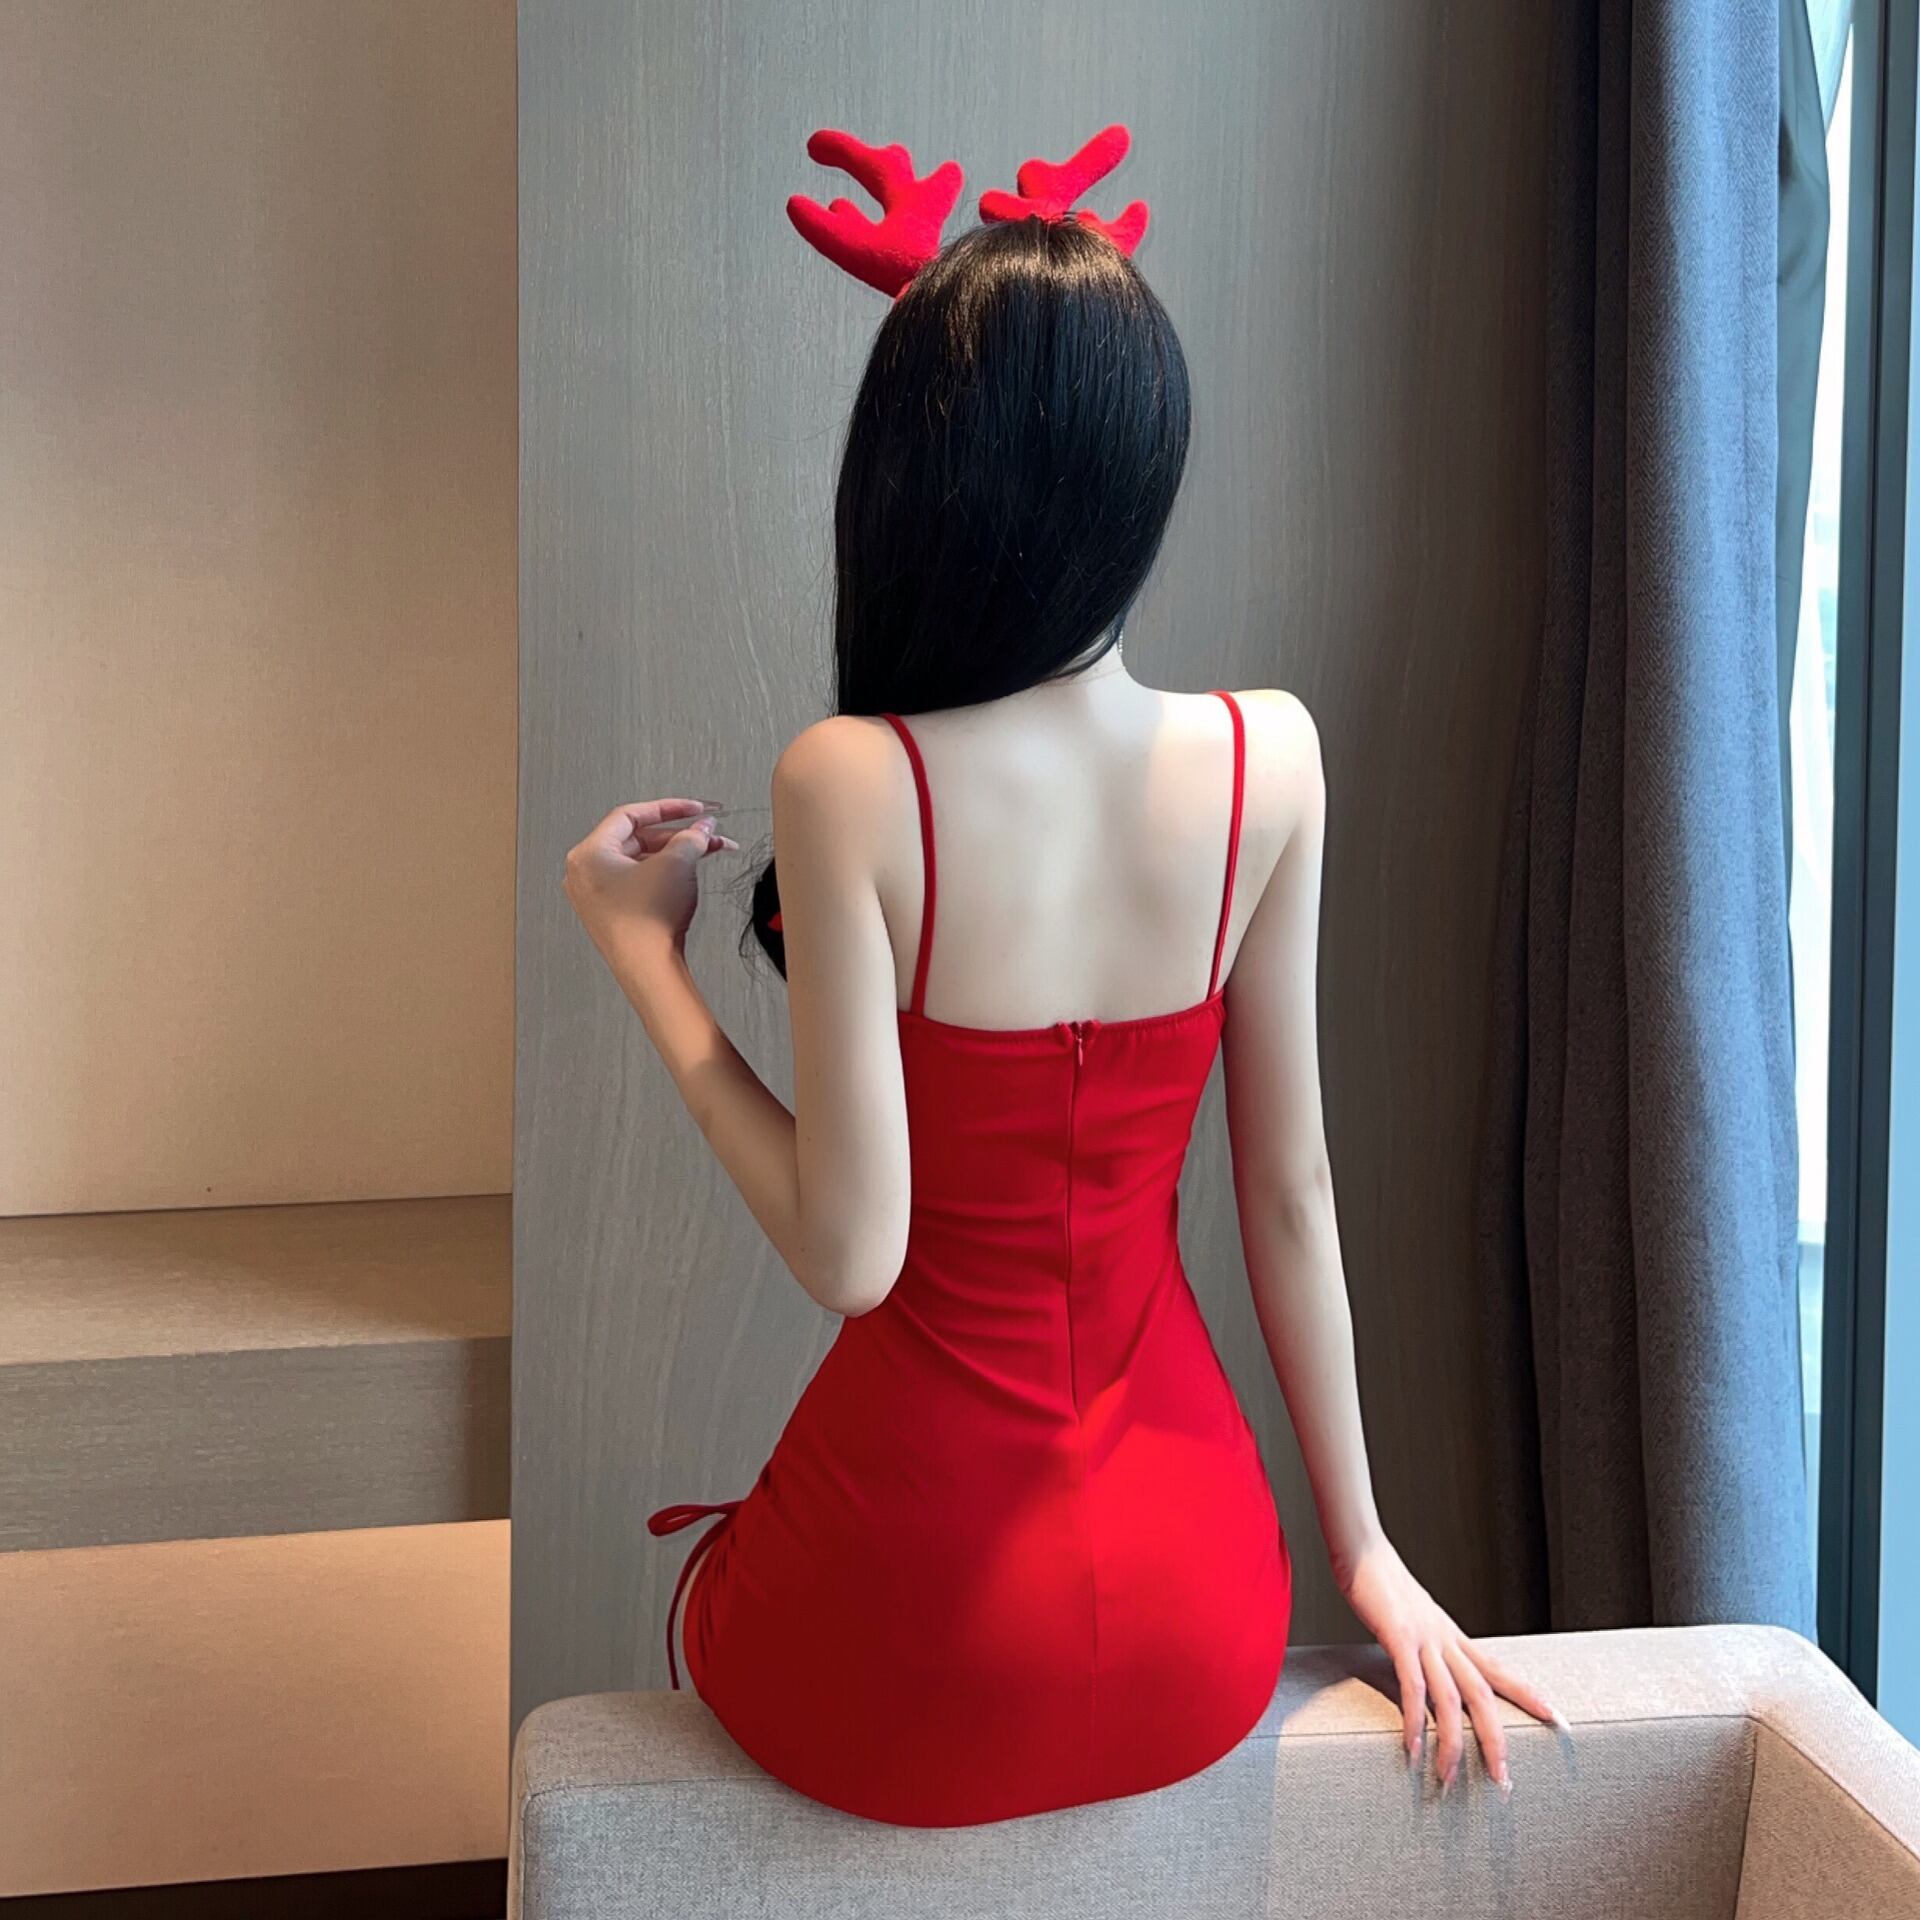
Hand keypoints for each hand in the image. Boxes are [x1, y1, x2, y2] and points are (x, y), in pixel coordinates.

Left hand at [563, 798, 739, 961]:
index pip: (629, 816)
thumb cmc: (647, 924)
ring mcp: (596, 896)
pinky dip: (663, 874)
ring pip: (641, 862)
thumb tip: (700, 828)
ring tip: (705, 853)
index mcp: (588, 854)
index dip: (667, 808)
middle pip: (637, 839)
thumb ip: (691, 837)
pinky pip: (638, 882)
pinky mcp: (611, 914)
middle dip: (677, 834)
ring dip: (675, 854)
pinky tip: (687, 874)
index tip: (692, 808)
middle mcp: (585, 874)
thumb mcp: (676, 864)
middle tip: (704, 832)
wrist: (648, 969)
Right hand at [1338, 1535, 1566, 1796]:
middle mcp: (1446, 1641)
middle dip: (1496, 1740)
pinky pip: (1412, 1686)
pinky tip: (1412, 1748)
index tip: (1557, 1720)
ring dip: (1453, 1743)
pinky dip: (1414, 1720)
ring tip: (1448, 1780)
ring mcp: (1424, 1639)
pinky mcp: (1398, 1637)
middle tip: (1503, 1781)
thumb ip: (1426, 1646)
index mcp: (1453, 1637)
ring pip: (1451, 1699)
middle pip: (1483, 1696)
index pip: (1499, 1670)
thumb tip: (1431, 1671)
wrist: (1363, 1549)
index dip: (1528, 1695)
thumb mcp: (1416, 1619)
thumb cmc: (1383, 1585)